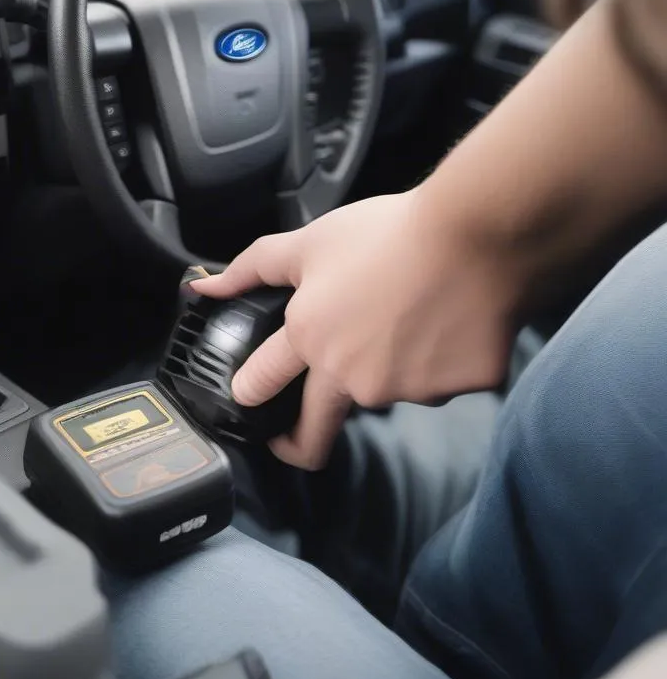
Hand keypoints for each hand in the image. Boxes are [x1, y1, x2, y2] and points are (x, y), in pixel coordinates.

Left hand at [192, 192, 518, 468]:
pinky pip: (443, 382)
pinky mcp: (457, 389)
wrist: (477, 233)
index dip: (250, 393)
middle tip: (296, 440)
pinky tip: (451, 320)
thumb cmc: (390, 232)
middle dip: (298, 445)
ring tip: (412, 314)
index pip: (261, 385)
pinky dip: (443, 360)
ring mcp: (406, 389)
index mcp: (310, 340)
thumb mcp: (310, 243)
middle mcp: (351, 377)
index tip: (249, 397)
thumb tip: (202, 287)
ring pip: (391, 391)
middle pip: (316, 433)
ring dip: (393, 367)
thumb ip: (252, 268)